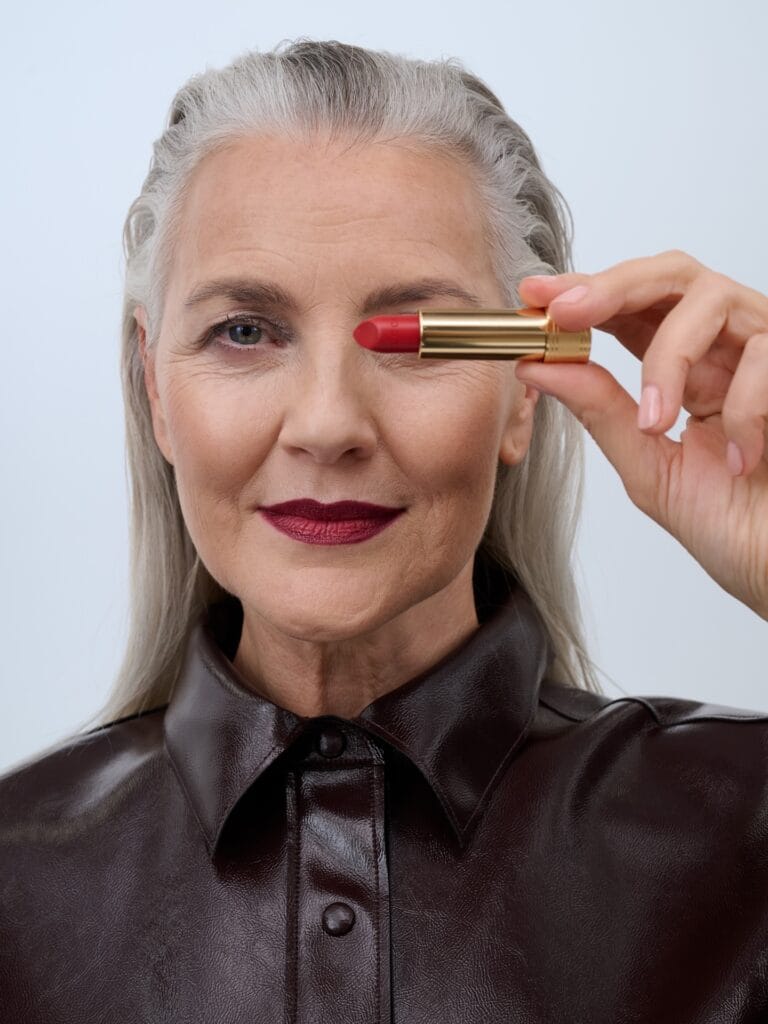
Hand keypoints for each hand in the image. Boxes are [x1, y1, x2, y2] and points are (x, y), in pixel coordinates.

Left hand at [514, 249, 767, 620]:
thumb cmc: (734, 524)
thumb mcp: (648, 465)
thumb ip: (599, 411)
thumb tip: (538, 365)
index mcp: (689, 367)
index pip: (633, 308)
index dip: (583, 292)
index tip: (535, 294)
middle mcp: (727, 348)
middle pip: (672, 274)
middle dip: (611, 286)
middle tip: (565, 312)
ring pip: (712, 299)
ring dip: (668, 358)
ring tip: (657, 421)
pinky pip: (764, 355)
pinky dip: (740, 408)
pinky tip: (737, 458)